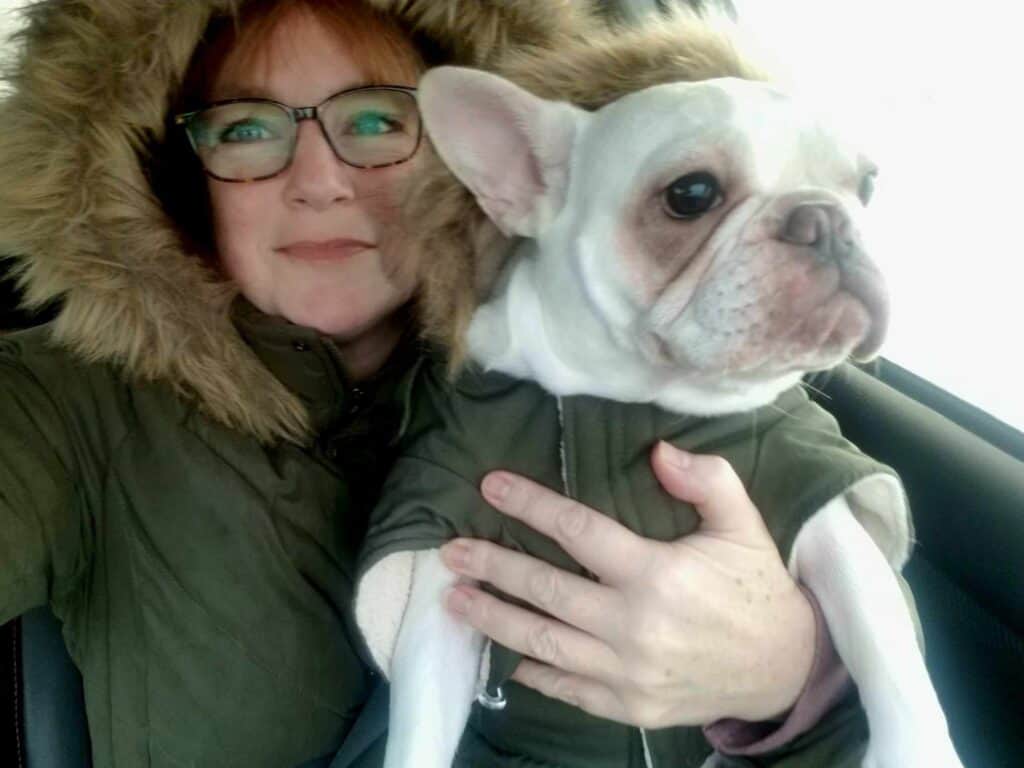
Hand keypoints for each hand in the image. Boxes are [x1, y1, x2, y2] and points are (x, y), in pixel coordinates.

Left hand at [438, 441, 815, 726]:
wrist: (782, 668)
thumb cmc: (754, 588)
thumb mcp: (743, 524)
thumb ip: (706, 480)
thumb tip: (658, 450)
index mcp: (657, 574)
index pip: (577, 530)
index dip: (529, 504)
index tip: (490, 485)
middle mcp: (634, 625)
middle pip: (544, 589)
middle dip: (491, 566)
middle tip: (450, 551)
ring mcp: (628, 672)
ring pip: (541, 641)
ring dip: (492, 618)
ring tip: (454, 599)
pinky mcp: (629, 707)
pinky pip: (567, 688)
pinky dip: (533, 672)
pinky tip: (505, 654)